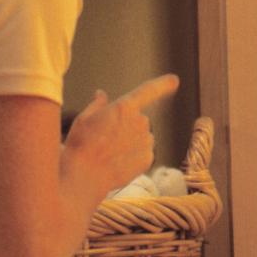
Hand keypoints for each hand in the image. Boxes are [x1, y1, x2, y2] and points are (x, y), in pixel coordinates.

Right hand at [64, 74, 179, 194]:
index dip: (163, 84)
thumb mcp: (84, 119)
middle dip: (126, 125)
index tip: (174, 80)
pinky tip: (117, 162)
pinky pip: (143, 152)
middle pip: (138, 119)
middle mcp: (140, 122)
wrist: (86, 176)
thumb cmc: (81, 145)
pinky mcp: (148, 159)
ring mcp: (146, 141)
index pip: (148, 91)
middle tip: (106, 138)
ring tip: (109, 153)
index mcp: (125, 107)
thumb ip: (97, 105)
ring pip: (141, 136)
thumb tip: (101, 95)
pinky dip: (133, 155)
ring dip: (130, 141)